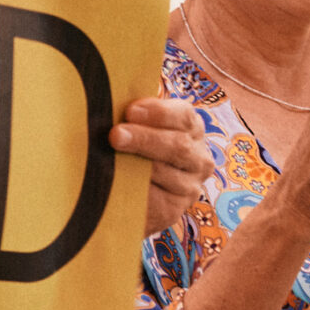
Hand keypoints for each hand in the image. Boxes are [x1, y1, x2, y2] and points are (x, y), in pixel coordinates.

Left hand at [112, 96, 208, 236]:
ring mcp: (190, 186)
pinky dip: (136, 189)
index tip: (131, 111)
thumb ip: (133, 115)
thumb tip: (111, 99)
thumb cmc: (132, 151)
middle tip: (116, 135)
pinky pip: (156, 198)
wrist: (130, 197)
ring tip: (110, 158)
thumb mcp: (137, 128)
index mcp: (191, 129)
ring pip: (165, 172)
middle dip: (144, 138)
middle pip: (177, 145)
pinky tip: (118, 183)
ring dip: (136, 164)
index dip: (158, 112)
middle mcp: (198, 158)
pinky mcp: (174, 209)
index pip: (184, 116)